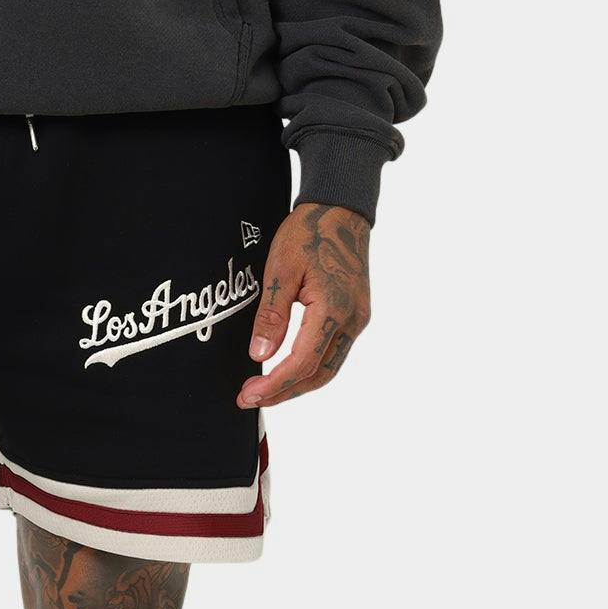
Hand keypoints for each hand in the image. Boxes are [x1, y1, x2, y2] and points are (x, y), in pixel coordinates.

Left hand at [237, 203, 370, 408]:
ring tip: (265, 391)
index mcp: (334, 308)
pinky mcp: (356, 316)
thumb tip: (259, 356)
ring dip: (297, 385)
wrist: (341, 210)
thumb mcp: (280, 270)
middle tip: (250, 399)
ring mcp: (358, 319)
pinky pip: (333, 354)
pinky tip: (288, 371)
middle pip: (318, 374)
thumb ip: (271, 316)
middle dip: (284, 392)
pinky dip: (310, 369)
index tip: (249, 394)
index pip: (303, 362)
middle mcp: (352, 319)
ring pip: (328, 368)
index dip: (275, 384)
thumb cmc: (309, 232)